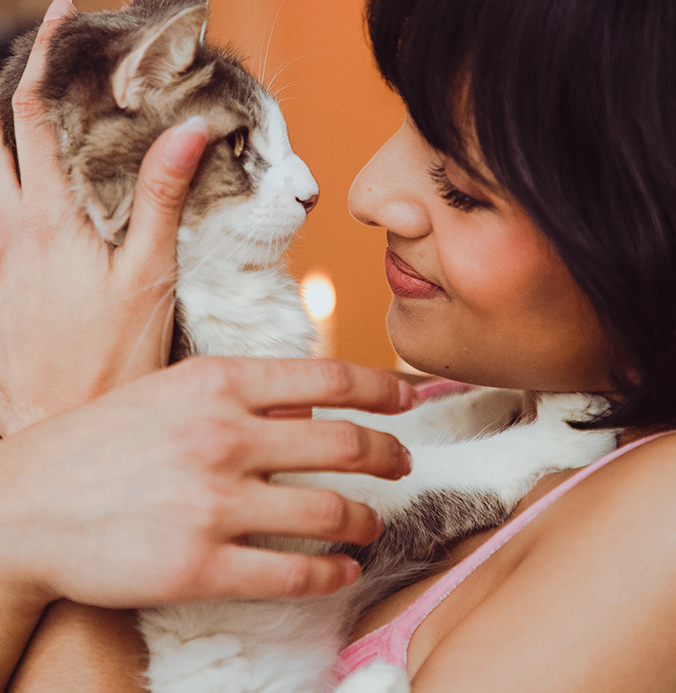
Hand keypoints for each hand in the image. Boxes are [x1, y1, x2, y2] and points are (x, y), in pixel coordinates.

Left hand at [0, 0, 207, 434]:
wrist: (53, 425)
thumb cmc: (109, 361)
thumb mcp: (148, 277)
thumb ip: (161, 199)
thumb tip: (187, 131)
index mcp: (47, 219)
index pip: (33, 114)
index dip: (44, 55)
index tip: (67, 10)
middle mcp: (11, 226)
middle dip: (22, 77)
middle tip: (62, 48)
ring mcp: (2, 251)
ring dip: (19, 121)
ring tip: (64, 97)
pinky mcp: (5, 273)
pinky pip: (6, 203)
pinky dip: (25, 167)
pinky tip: (59, 174)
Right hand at [0, 357, 414, 607]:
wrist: (28, 504)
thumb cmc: (104, 440)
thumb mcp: (172, 389)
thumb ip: (244, 392)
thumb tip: (314, 405)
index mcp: (219, 382)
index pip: (330, 378)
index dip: (384, 388)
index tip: (409, 399)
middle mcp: (224, 436)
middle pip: (345, 444)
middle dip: (390, 456)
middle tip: (403, 464)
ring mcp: (214, 503)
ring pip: (330, 512)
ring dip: (367, 520)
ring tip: (372, 523)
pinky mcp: (200, 566)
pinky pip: (294, 573)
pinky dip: (332, 572)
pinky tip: (342, 569)